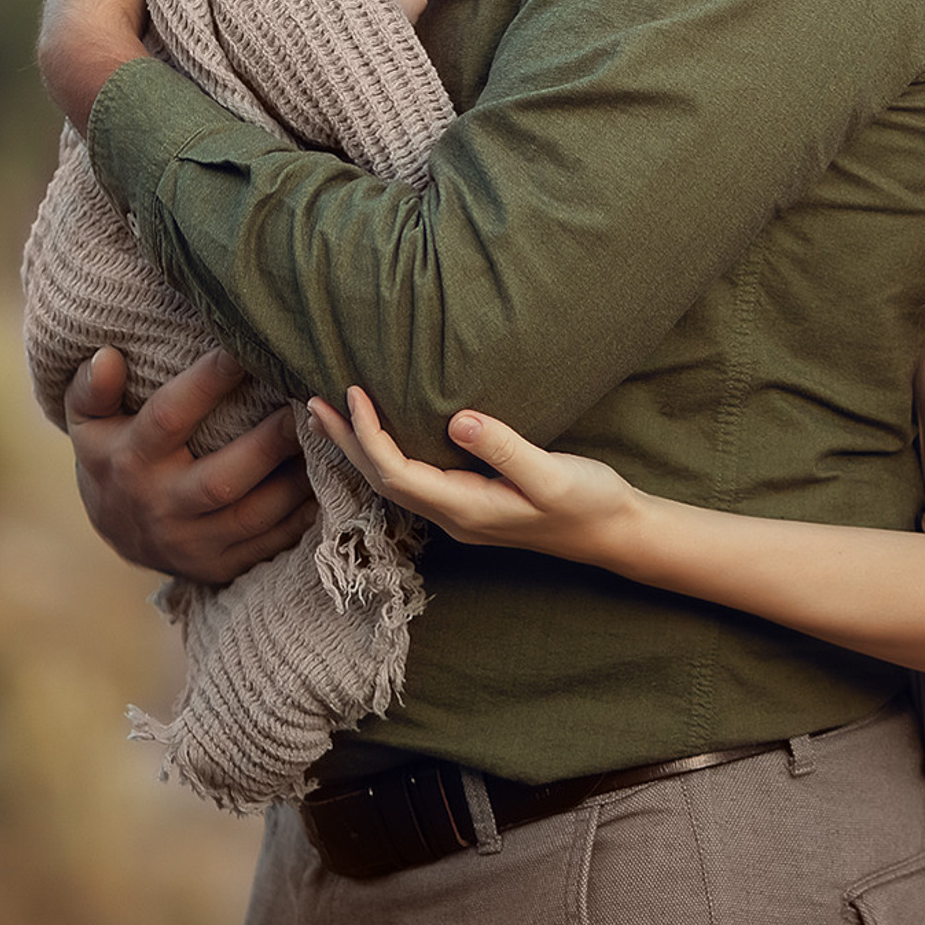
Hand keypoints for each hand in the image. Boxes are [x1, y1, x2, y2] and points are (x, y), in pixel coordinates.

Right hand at [67, 345, 316, 581]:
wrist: (115, 533)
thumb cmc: (111, 455)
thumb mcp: (88, 422)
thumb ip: (92, 389)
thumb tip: (107, 356)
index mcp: (130, 460)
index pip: (169, 417)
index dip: (208, 382)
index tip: (246, 346)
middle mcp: (161, 505)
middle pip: (221, 479)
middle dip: (270, 444)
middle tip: (307, 404)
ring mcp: (191, 543)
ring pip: (253, 518)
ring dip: (295, 483)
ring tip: (329, 441)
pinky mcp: (219, 566)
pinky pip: (267, 545)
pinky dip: (301, 518)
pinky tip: (330, 485)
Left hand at [309, 388, 641, 565]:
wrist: (614, 532)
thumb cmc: (587, 502)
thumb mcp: (551, 474)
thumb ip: (505, 448)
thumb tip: (459, 420)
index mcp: (465, 509)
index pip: (396, 473)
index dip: (368, 435)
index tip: (352, 392)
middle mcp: (454, 516)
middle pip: (382, 480)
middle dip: (346, 442)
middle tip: (311, 402)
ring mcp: (461, 513)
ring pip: (394, 481)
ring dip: (361, 448)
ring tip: (334, 415)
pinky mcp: (472, 502)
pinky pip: (413, 478)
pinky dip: (387, 453)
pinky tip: (385, 434)